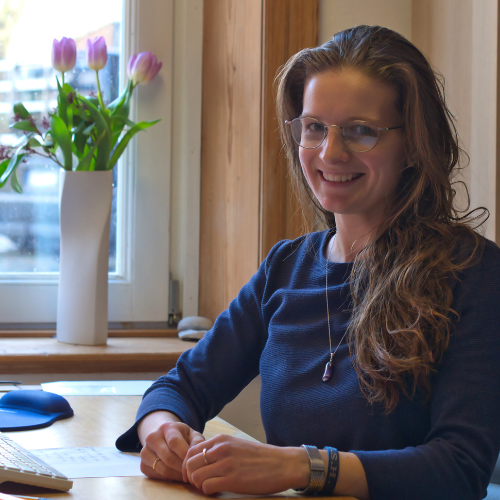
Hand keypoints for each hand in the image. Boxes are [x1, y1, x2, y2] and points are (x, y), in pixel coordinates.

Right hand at [138, 411, 204, 481]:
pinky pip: (156, 475)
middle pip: (168, 457)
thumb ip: (198, 442)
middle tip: (191, 473)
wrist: (163, 436)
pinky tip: (176, 475)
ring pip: (161, 468)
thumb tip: (199, 455)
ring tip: (185, 475)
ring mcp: (145, 451)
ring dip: (176, 475)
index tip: (193, 463)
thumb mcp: (191, 434)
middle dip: (181, 468)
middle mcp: (152, 437)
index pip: (174, 442)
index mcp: (166, 427)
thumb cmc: (182, 436)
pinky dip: (168, 478)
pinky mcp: (142, 464)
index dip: (184, 454)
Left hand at [182, 434, 309, 494]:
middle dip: (190, 476)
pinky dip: (207, 491)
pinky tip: (216, 491)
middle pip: (190, 464)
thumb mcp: (237, 445)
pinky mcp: (232, 480)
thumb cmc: (261, 457)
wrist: (282, 464)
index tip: (192, 474)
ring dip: (198, 485)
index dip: (188, 465)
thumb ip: (220, 449)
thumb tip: (203, 459)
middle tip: (198, 484)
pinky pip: (207, 487)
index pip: (191, 451)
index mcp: (221, 440)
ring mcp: (226, 464)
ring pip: (196, 476)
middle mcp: (221, 449)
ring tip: (208, 488)